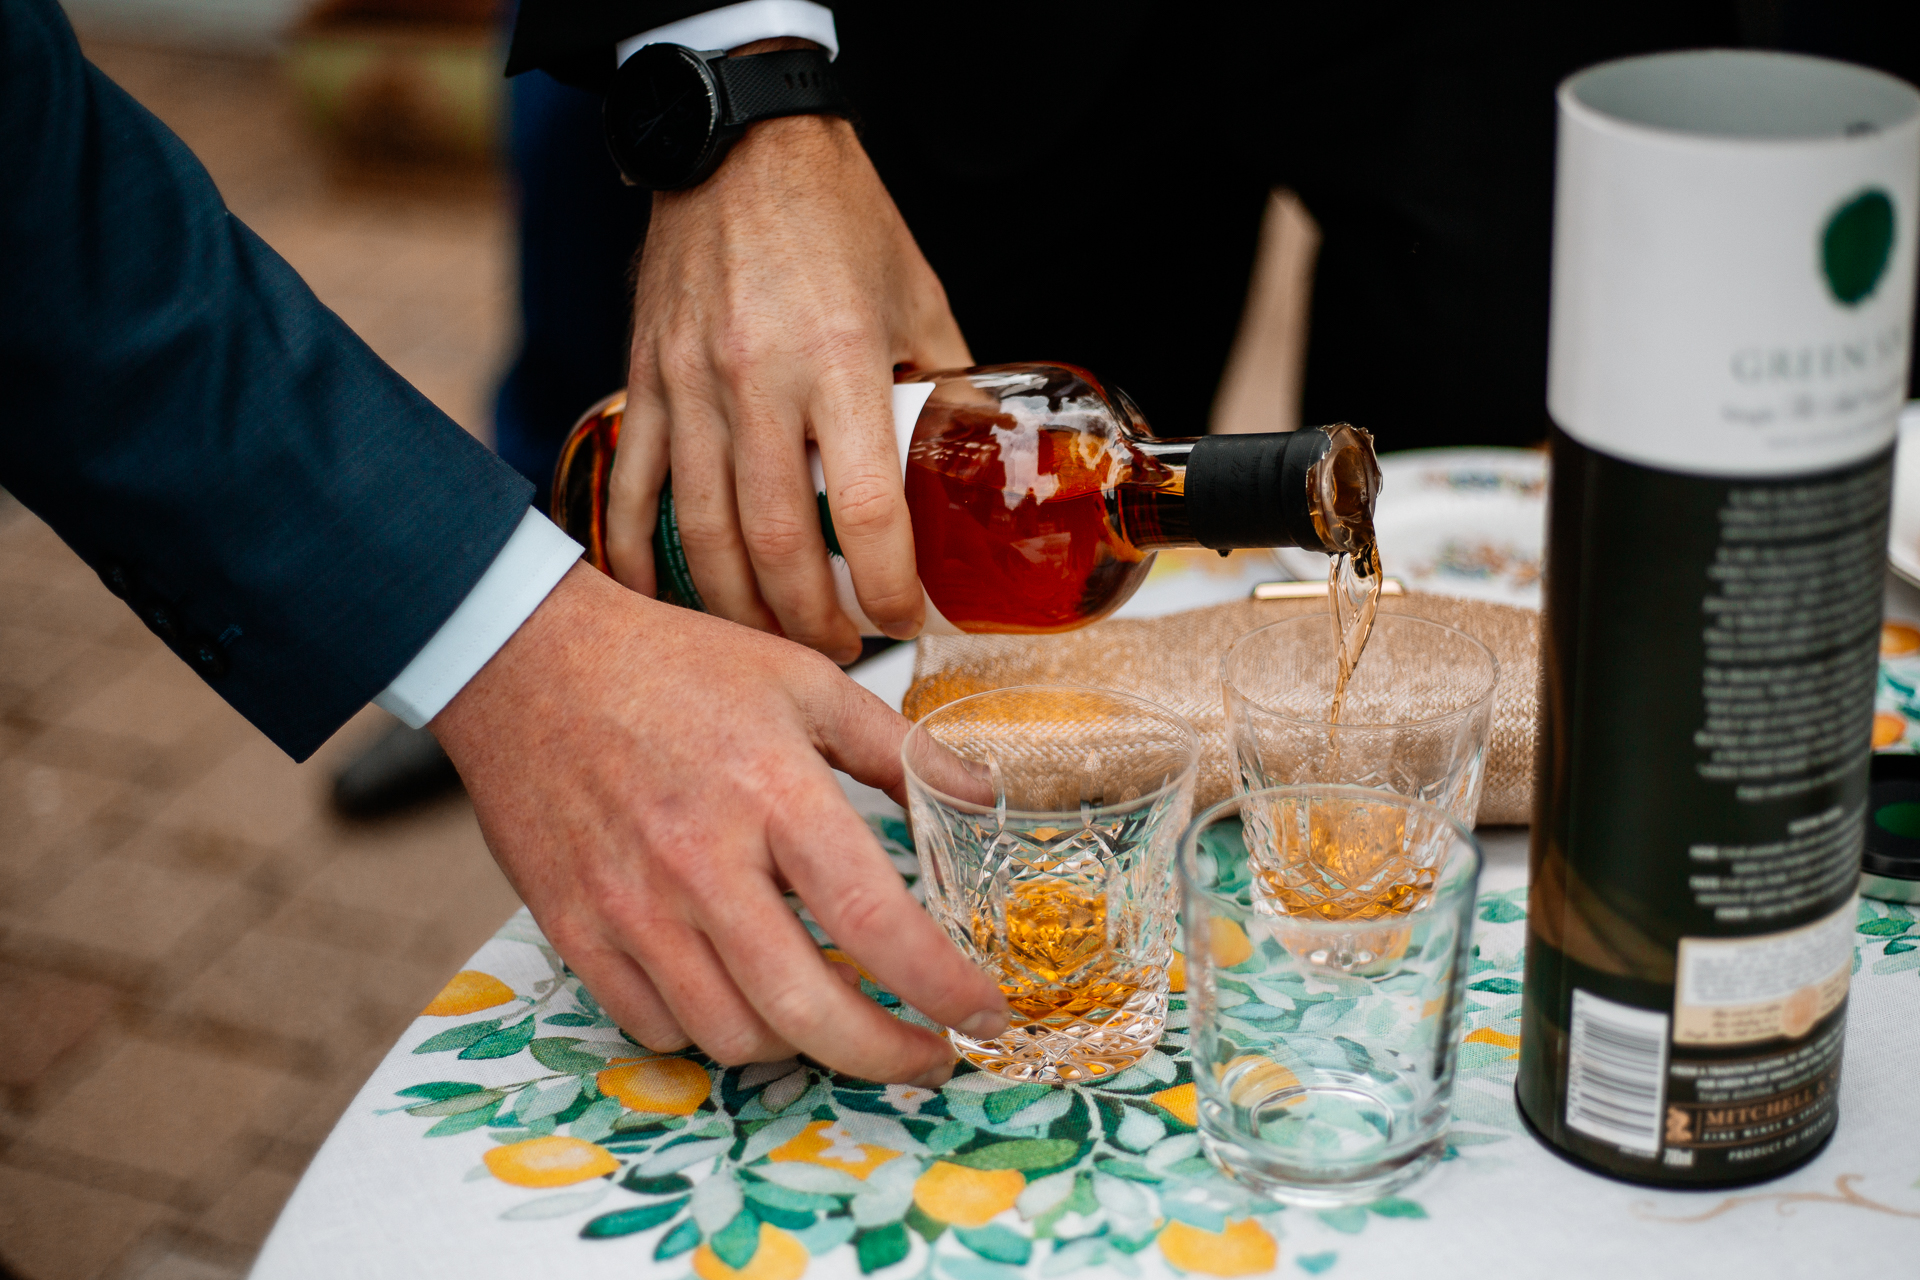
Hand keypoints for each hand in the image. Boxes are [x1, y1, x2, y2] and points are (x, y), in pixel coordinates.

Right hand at [430, 563, 1008, 1081]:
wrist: (526, 659)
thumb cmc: (674, 665)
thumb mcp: (805, 682)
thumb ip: (899, 750)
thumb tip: (981, 796)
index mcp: (772, 791)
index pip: (875, 920)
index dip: (941, 986)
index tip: (984, 1014)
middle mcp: (699, 862)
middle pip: (806, 1011)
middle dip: (885, 1057)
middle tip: (926, 1057)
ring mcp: (629, 906)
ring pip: (731, 1036)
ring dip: (799, 1045)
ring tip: (832, 1015)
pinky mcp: (574, 930)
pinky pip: (655, 1027)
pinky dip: (710, 1031)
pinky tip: (740, 994)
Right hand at [607, 97, 970, 664]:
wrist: (736, 142)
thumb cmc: (838, 216)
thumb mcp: (919, 296)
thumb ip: (948, 385)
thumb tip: (982, 462)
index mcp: (838, 360)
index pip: (866, 512)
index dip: (887, 589)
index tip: (902, 620)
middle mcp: (756, 381)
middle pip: (778, 546)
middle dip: (813, 622)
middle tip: (842, 647)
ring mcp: (687, 386)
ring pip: (702, 534)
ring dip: (739, 609)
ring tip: (773, 639)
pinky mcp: (642, 381)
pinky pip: (631, 490)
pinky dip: (639, 558)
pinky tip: (663, 600)